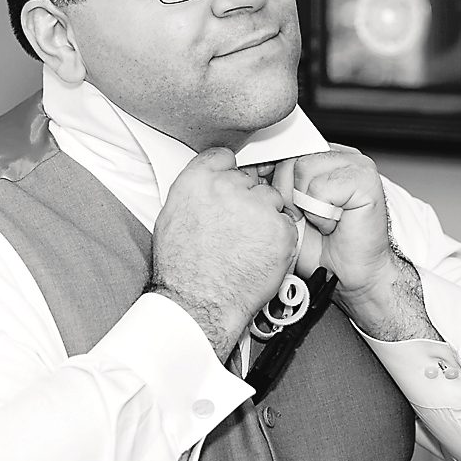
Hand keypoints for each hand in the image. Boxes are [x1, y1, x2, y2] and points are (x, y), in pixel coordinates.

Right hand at [147, 147, 296, 358]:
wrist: (199, 303)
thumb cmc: (182, 270)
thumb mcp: (173, 218)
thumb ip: (195, 193)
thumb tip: (210, 187)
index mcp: (199, 181)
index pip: (224, 157)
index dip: (230, 173)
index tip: (233, 186)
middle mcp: (229, 187)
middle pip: (252, 180)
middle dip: (249, 201)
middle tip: (238, 229)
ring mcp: (258, 207)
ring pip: (272, 201)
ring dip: (266, 219)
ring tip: (247, 246)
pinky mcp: (280, 229)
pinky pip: (287, 225)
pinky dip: (279, 239)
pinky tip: (260, 256)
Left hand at [277, 145, 435, 340]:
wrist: (349, 276)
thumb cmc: (319, 248)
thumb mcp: (285, 211)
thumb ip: (271, 185)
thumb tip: (244, 168)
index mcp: (320, 158)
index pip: (283, 149)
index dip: (269, 175)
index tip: (273, 202)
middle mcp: (338, 155)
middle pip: (289, 160)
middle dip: (287, 196)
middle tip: (305, 219)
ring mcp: (355, 164)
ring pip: (303, 170)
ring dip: (305, 206)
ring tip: (320, 221)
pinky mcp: (365, 179)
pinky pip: (320, 188)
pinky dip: (321, 214)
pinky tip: (332, 224)